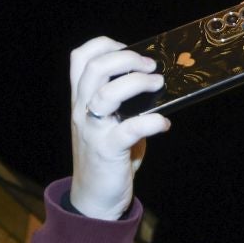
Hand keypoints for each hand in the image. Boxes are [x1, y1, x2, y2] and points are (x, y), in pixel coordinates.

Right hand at [67, 37, 169, 218]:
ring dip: (137, 83)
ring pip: (106, 93)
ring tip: (158, 85)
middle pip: (94, 68)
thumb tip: (155, 81)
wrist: (95, 197)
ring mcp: (93, 129)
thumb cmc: (108, 155)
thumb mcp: (109, 122)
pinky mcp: (107, 150)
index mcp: (81, 99)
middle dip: (126, 58)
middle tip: (151, 66)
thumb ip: (123, 102)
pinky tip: (163, 124)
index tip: (127, 48)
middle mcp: (82, 110)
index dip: (103, 45)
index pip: (80, 58)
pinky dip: (151, 123)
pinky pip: (129, 130)